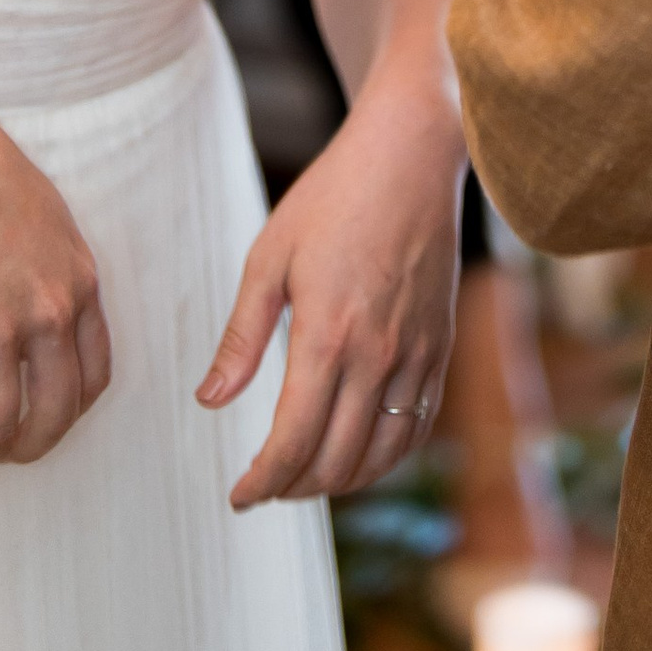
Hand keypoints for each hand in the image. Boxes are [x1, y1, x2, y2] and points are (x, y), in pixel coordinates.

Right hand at [0, 84, 111, 472]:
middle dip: (33, 445)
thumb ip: (55, 268)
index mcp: (79, 283)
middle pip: (56, 411)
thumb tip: (48, 308)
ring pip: (1, 422)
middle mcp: (49, 314)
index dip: (72, 411)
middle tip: (10, 455)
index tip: (49, 421)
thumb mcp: (47, 217)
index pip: (95, 375)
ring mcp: (0, 330)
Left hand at [198, 70, 462, 508]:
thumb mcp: (270, 255)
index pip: (294, 442)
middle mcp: (379, 355)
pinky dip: (385, 458)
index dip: (262, 483)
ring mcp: (418, 355)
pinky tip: (358, 455)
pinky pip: (416, 428)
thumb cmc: (333, 196)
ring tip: (304, 478)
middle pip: (336, 462)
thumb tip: (210, 400)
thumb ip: (242, 336)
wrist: (412, 154)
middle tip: (264, 486)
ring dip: (339, 483)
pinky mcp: (441, 347)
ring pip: (381, 457)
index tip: (239, 496)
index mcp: (328, 335)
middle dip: (293, 488)